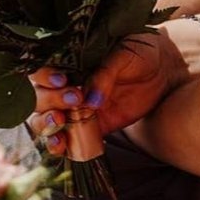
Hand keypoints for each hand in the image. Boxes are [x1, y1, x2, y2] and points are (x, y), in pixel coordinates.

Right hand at [28, 33, 172, 154]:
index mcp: (66, 61)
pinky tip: (62, 147)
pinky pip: (65, 139)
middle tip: (74, 101)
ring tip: (60, 124)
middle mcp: (62, 85)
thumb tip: (91, 99)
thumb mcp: (124, 55)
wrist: (162, 72)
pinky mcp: (88, 127)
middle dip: (48, 101)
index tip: (62, 81)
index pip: (40, 68)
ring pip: (42, 118)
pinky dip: (58, 145)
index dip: (44, 76)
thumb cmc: (138, 53)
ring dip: (45, 124)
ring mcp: (73, 108)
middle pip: (37, 95)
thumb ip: (105, 74)